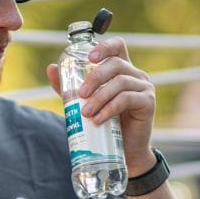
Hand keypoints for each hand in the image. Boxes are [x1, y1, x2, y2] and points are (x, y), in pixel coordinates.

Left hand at [47, 35, 156, 175]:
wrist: (125, 152)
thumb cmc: (106, 124)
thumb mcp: (84, 103)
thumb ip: (69, 87)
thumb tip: (51, 68)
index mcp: (121, 70)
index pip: (118, 46)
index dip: (105, 46)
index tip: (90, 57)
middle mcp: (135, 75)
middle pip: (116, 64)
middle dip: (95, 77)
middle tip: (81, 94)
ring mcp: (144, 87)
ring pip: (120, 82)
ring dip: (100, 97)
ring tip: (86, 113)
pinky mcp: (148, 102)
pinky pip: (127, 99)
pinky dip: (110, 108)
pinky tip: (98, 119)